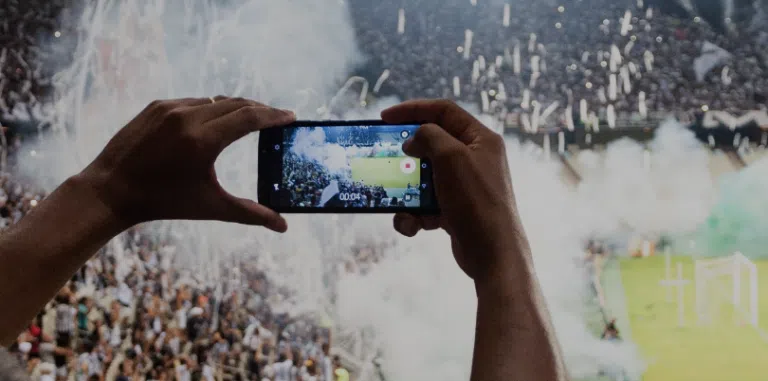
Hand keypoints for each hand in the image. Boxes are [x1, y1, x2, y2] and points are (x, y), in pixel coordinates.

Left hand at [78, 97, 294, 231]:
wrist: (112, 190)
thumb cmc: (164, 202)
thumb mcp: (211, 207)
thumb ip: (250, 214)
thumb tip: (283, 226)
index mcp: (203, 140)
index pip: (249, 118)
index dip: (274, 116)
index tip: (291, 117)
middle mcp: (187, 117)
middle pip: (237, 104)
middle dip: (260, 110)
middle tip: (277, 118)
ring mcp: (170, 108)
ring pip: (215, 101)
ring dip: (235, 109)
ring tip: (249, 120)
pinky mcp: (157, 105)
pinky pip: (193, 102)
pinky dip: (209, 110)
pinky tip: (215, 122)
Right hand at [383, 100, 526, 280]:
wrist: (492, 253)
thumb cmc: (475, 200)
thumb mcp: (450, 157)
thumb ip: (429, 137)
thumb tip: (413, 140)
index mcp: (480, 139)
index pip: (444, 111)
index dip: (413, 109)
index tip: (385, 118)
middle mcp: (475, 159)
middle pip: (432, 145)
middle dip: (408, 156)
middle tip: (388, 158)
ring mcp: (465, 185)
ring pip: (424, 178)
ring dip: (407, 191)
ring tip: (401, 205)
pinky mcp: (456, 209)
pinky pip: (427, 204)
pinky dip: (415, 214)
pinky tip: (413, 226)